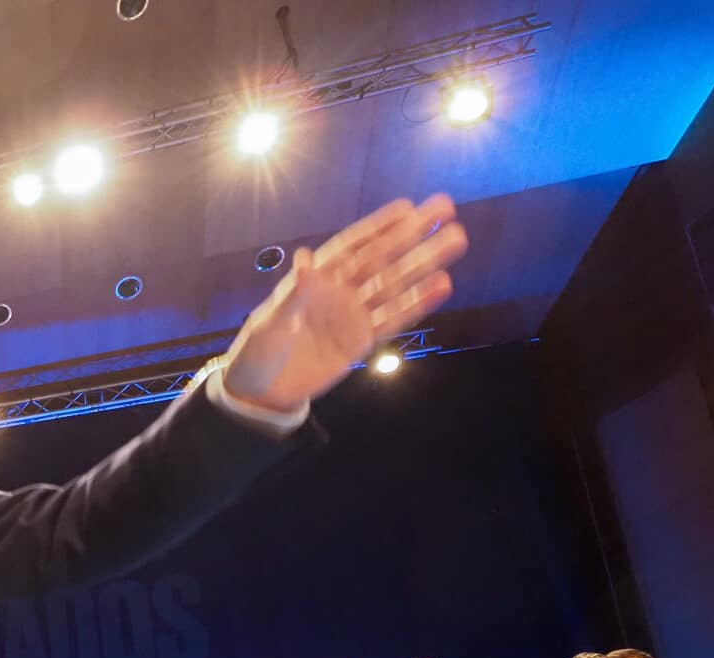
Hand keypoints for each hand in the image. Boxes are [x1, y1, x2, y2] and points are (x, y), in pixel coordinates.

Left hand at [223, 195, 466, 411]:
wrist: (260, 393)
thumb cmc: (257, 352)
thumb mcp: (268, 324)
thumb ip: (292, 296)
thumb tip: (305, 259)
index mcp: (313, 279)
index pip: (351, 247)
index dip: (377, 226)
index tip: (407, 207)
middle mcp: (339, 291)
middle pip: (381, 258)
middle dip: (412, 235)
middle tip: (446, 209)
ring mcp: (353, 315)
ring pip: (394, 284)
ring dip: (424, 263)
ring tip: (456, 239)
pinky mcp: (361, 341)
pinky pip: (393, 320)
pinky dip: (417, 304)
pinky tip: (442, 285)